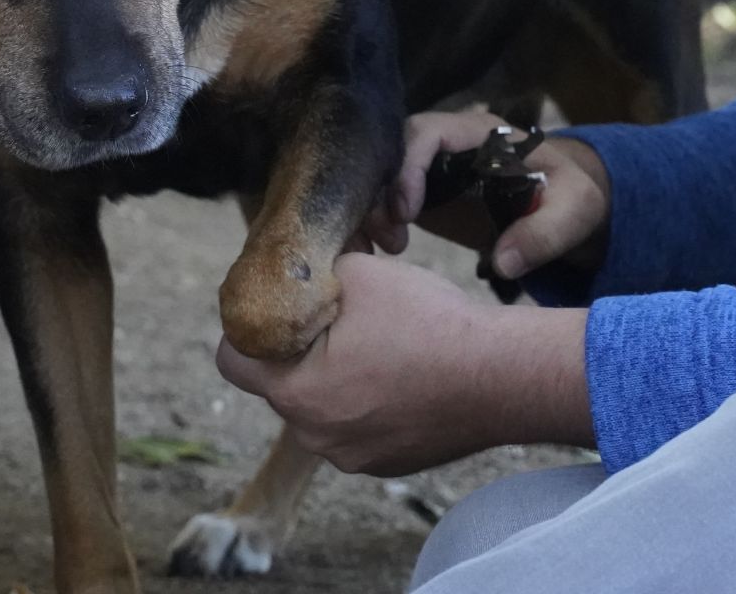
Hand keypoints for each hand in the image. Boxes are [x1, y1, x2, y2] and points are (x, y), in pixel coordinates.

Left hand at [216, 253, 591, 475]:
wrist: (503, 375)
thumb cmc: (429, 323)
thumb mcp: (359, 273)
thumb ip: (314, 277)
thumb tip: (302, 271)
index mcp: (294, 390)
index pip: (233, 360)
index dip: (249, 326)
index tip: (278, 306)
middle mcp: (314, 434)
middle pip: (280, 384)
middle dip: (299, 350)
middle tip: (337, 318)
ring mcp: (352, 457)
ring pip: (322, 407)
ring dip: (336, 378)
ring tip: (378, 344)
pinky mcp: (386, 464)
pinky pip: (358, 427)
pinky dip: (369, 402)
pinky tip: (403, 374)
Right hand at [364, 111, 613, 280]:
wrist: (565, 203)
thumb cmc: (571, 195)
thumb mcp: (575, 210)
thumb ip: (545, 233)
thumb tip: (504, 263)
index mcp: (480, 134)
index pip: (426, 132)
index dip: (409, 166)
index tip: (407, 212)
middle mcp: (446, 145)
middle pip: (391, 152)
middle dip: (380, 193)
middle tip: (390, 241)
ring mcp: (430, 168)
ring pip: (380, 176)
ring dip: (371, 211)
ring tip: (384, 250)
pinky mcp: (422, 193)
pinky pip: (384, 200)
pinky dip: (373, 223)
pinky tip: (379, 253)